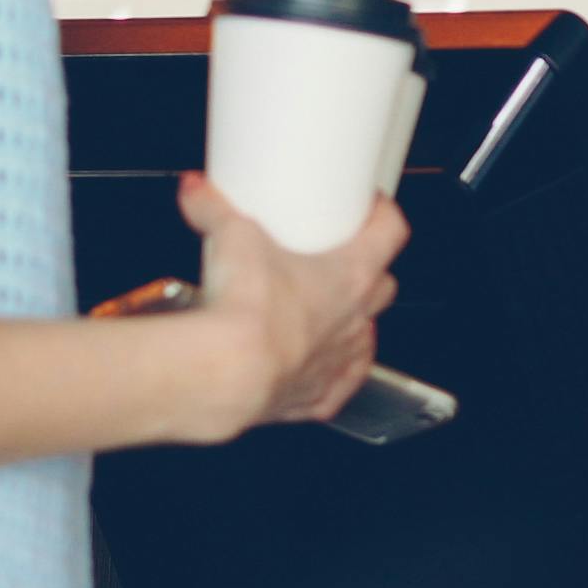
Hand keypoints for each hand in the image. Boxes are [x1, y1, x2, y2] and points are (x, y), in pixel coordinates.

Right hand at [166, 174, 405, 442]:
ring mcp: (340, 358)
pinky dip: (326, 375)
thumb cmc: (248, 309)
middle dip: (367, 269)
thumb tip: (196, 191)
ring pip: (363, 335)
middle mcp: (355, 318)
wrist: (231, 373)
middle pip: (382, 285)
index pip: (391, 232)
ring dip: (349, 322)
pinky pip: (336, 385)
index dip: (384, 215)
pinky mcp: (319, 396)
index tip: (371, 206)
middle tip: (336, 258)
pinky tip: (310, 366)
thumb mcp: (230, 238)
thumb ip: (213, 208)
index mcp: (351, 274)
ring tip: (316, 311)